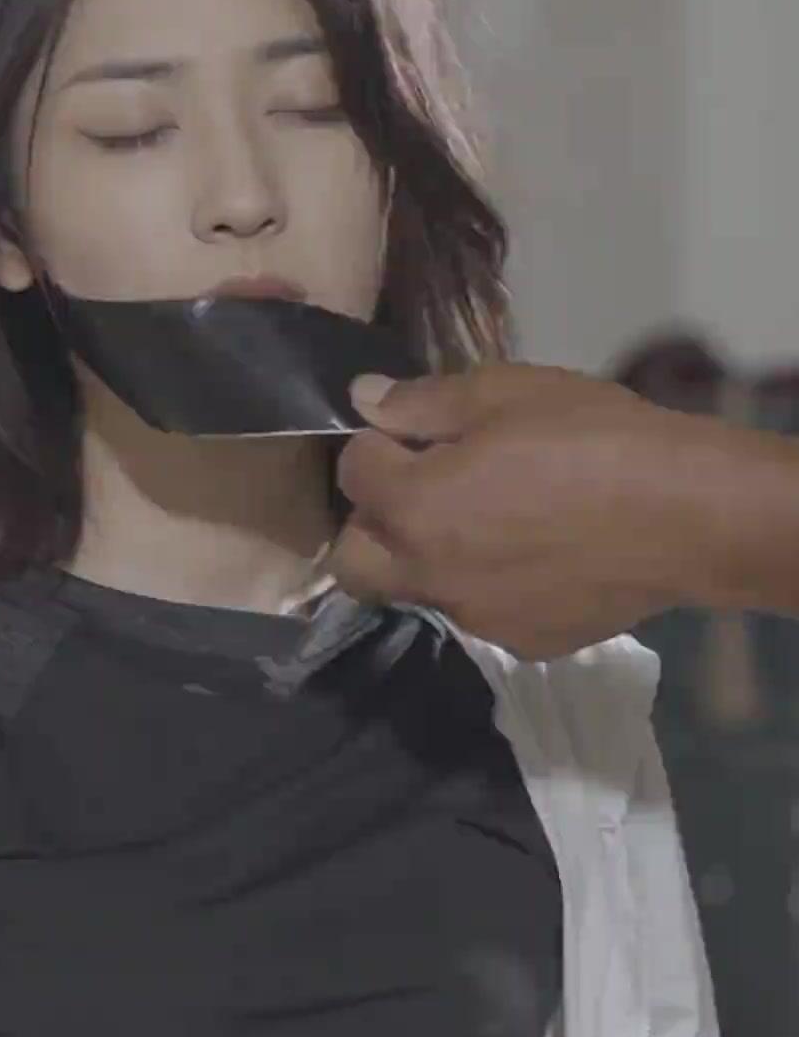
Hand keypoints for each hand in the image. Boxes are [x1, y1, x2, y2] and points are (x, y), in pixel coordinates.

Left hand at [329, 362, 712, 656]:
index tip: (411, 432)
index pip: (351, 472)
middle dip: (369, 523)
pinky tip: (535, 555)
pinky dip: (485, 584)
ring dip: (427, 556)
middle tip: (420, 489)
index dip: (375, 444)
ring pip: (417, 590)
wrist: (685, 516)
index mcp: (413, 507)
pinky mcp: (520, 643)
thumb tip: (364, 398)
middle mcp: (427, 574)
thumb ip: (423, 401)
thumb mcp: (506, 392)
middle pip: (353, 562)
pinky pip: (477, 611)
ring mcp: (473, 617)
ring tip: (487, 521)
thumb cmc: (592, 438)